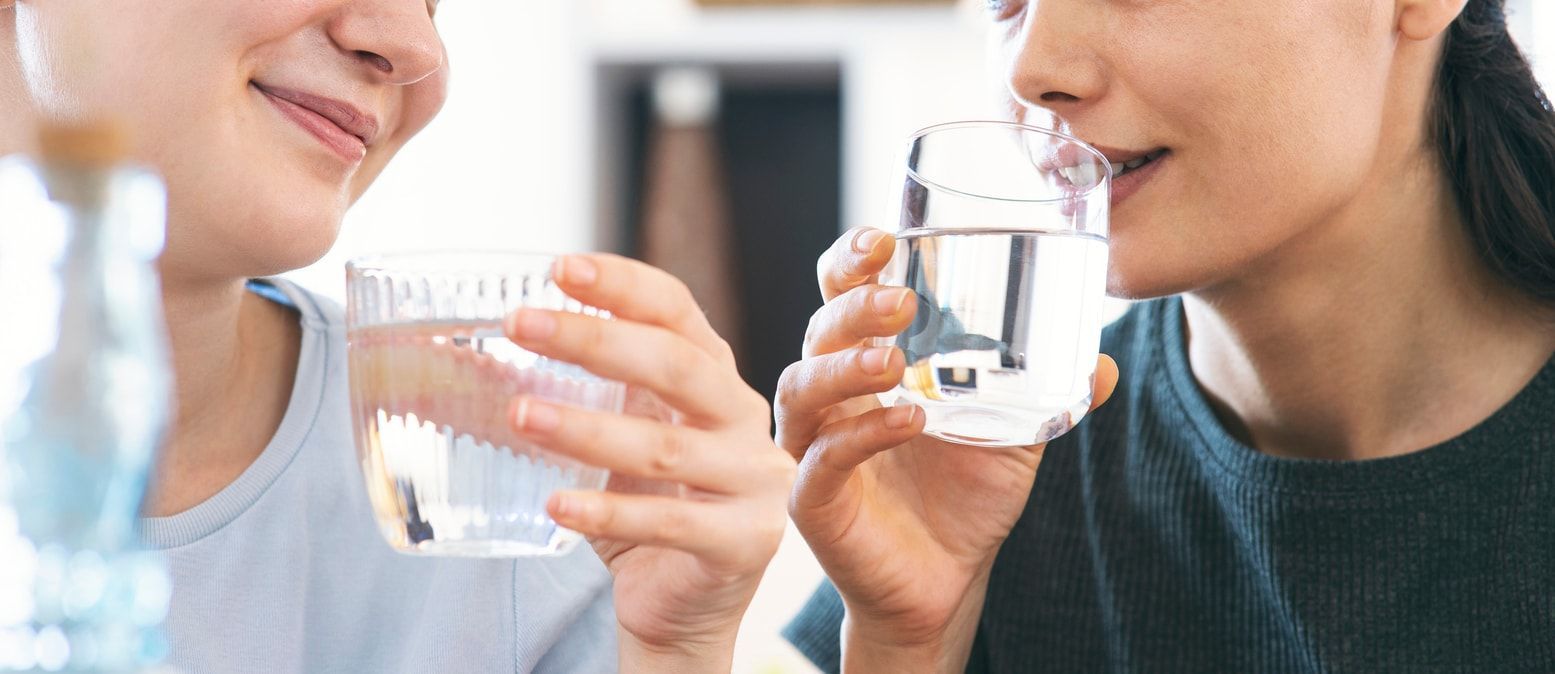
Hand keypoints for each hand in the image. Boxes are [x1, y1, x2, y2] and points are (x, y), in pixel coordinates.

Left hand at [504, 254, 794, 672]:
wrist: (686, 605)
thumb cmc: (645, 506)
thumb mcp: (604, 439)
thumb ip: (555, 396)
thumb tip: (442, 364)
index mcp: (713, 376)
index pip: (676, 311)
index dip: (622, 285)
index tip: (559, 267)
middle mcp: (742, 418)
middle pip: (675, 364)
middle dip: (594, 340)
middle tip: (519, 323)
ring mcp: (752, 480)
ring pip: (666, 448)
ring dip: (586, 428)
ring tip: (519, 415)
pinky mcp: (743, 541)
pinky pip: (670, 522)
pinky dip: (608, 511)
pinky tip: (556, 504)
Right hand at [776, 228, 1117, 670]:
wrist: (948, 581)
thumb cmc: (965, 495)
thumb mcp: (1014, 433)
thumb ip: (1049, 393)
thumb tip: (1103, 362)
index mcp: (866, 363)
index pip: (840, 296)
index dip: (851, 261)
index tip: (883, 238)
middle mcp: (832, 396)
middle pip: (818, 329)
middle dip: (852, 306)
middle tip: (900, 299)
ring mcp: (813, 446)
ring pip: (802, 387)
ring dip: (844, 365)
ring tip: (893, 360)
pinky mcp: (813, 499)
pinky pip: (823, 458)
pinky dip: (861, 434)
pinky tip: (907, 422)